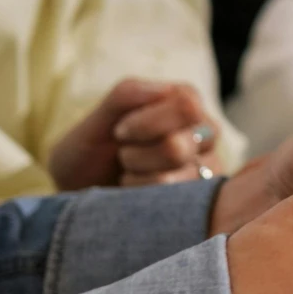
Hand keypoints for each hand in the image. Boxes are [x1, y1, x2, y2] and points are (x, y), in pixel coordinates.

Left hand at [47, 79, 220, 190]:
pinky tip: (139, 194)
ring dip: (138, 179)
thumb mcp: (99, 118)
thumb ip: (128, 95)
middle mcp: (206, 132)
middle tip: (124, 156)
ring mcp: (209, 168)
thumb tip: (165, 89)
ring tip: (131, 175)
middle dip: (136, 156)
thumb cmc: (93, 149)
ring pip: (173, 180)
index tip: (119, 132)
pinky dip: (144, 199)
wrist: (84, 190)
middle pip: (178, 147)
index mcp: (186, 100)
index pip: (186, 107)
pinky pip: (174, 204)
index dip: (147, 124)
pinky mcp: (202, 199)